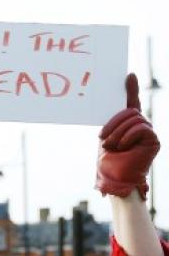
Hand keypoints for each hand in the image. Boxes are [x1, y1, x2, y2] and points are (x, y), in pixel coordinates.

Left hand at [95, 74, 159, 199]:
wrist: (114, 180)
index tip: (128, 75)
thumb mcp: (107, 137)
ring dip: (118, 132)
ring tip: (112, 146)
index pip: (131, 104)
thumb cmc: (108, 163)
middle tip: (102, 139)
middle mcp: (141, 127)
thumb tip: (114, 111)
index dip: (131, 89)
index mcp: (128, 126)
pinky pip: (141, 127)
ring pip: (135, 118)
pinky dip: (128, 136)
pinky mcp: (154, 141)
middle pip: (131, 111)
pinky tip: (124, 147)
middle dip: (114, 123)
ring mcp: (149, 133)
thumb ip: (113, 122)